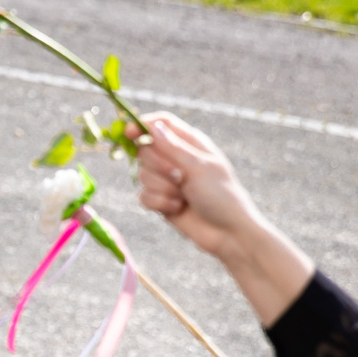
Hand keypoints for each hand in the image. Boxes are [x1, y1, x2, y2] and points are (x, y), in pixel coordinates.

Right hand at [136, 112, 259, 258]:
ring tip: (183, 196)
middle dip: (158, 166)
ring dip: (162, 188)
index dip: (142, 125)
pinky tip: (178, 208)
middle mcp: (176, 159)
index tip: (129, 134)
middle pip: (145, 149)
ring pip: (143, 175)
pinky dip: (160, 203)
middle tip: (178, 177)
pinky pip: (144, 196)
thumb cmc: (221, 195)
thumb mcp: (199, 167)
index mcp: (190, 143)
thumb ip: (173, 147)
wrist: (228, 233)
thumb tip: (153, 127)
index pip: (160, 123)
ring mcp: (168, 180)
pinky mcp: (162, 200)